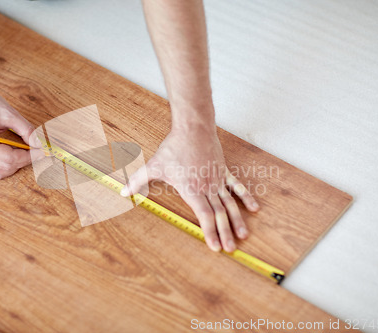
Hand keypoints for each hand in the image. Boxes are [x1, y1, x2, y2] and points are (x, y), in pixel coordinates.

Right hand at [0, 85, 40, 178]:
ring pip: (1, 172)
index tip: (43, 151)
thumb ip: (26, 130)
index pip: (10, 159)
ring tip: (28, 151)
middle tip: (40, 150)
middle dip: (25, 160)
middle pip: (6, 168)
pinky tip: (18, 153)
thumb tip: (40, 144)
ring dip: (17, 165)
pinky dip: (10, 164)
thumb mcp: (9, 113)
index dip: (30, 156)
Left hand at [121, 125, 259, 252]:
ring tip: (243, 235)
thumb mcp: (154, 165)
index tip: (215, 246)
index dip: (210, 232)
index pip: (204, 215)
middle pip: (219, 214)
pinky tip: (254, 208)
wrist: (193, 127)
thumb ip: (138, 181)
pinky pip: (237, 187)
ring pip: (230, 204)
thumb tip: (123, 191)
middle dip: (225, 233)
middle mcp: (207, 187)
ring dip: (237, 220)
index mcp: (191, 189)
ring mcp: (217, 179)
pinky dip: (246, 197)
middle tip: (231, 248)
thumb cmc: (174, 147)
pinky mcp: (223, 171)